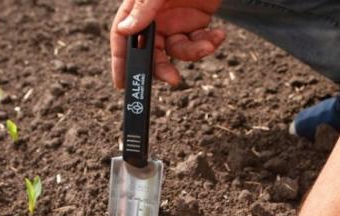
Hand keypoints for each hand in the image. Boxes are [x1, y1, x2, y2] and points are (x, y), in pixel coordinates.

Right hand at [111, 0, 225, 87]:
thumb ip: (145, 7)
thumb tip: (125, 30)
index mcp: (137, 6)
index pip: (122, 37)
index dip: (120, 61)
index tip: (122, 84)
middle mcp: (154, 17)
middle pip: (151, 51)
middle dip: (162, 67)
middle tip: (173, 79)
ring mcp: (175, 21)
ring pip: (178, 51)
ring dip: (194, 52)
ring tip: (209, 44)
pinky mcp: (196, 22)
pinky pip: (198, 42)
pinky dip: (209, 43)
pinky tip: (219, 35)